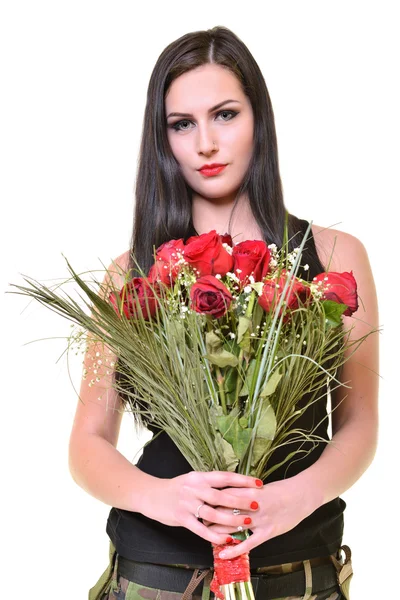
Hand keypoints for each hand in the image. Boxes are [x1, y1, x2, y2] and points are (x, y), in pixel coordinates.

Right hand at [142, 470, 263, 546]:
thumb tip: (232, 486)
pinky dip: (215, 534)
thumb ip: (209, 484)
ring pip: (213, 513)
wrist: (150, 494)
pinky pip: (201, 529)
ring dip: (231, 519)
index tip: (258, 482)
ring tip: (246, 523)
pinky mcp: (181, 518)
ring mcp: (187, 504)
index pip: (224, 477)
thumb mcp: (191, 480)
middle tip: (257, 504)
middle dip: (240, 500)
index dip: (242, 480)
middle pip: (221, 495)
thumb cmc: (175, 488)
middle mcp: (194, 488)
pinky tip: (227, 539)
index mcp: (198, 477)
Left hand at [203, 476, 318, 558]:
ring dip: (218, 532)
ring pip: (233, 526)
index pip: (223, 495)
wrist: (301, 494)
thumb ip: (243, 491)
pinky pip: (248, 543)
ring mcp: (260, 519)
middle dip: (210, 516)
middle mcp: (252, 504)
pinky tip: (223, 554)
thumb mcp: (259, 487)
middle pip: (224, 510)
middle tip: (198, 519)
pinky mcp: (268, 531)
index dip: (210, 500)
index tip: (200, 502)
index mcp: (248, 490)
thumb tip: (227, 494)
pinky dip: (234, 549)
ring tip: (205, 535)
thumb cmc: (280, 490)